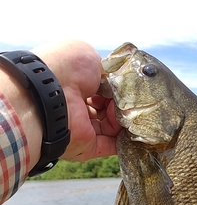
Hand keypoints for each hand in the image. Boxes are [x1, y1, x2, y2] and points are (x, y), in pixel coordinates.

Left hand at [34, 40, 121, 161]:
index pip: (102, 91)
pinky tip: (135, 128)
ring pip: (113, 127)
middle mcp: (78, 108)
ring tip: (127, 110)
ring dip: (124, 119)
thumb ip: (105, 71)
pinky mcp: (89, 147)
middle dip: (123, 105)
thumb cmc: (68, 68)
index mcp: (75, 86)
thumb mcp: (89, 57)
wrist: (53, 93)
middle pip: (109, 109)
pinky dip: (125, 139)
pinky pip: (113, 146)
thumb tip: (117, 86)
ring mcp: (83, 129)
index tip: (127, 87)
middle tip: (131, 99)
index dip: (117, 89)